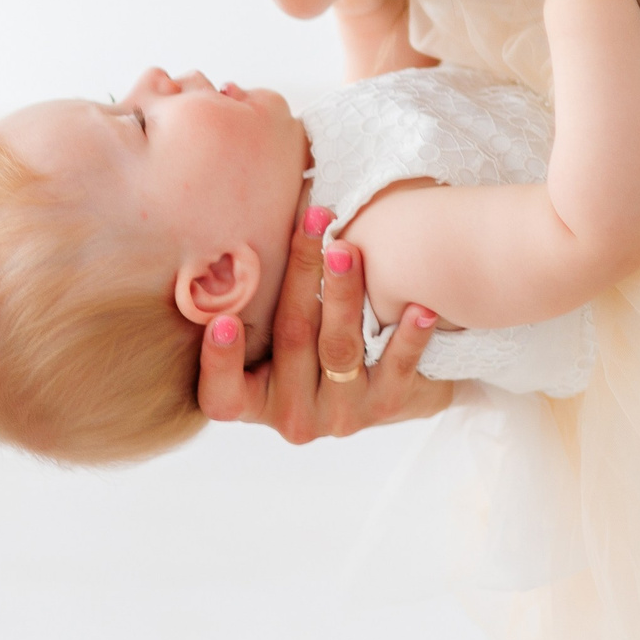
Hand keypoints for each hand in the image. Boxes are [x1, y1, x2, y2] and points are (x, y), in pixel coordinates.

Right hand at [196, 202, 454, 442]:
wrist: (379, 386)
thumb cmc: (305, 346)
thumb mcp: (268, 339)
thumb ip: (251, 306)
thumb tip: (240, 223)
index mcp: (250, 401)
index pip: (222, 394)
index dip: (220, 360)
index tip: (225, 320)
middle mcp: (292, 416)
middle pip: (291, 340)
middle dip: (300, 275)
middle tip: (312, 226)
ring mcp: (341, 415)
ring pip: (339, 348)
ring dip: (343, 294)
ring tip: (348, 250)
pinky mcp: (385, 406)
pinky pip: (396, 367)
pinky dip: (408, 336)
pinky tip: (419, 308)